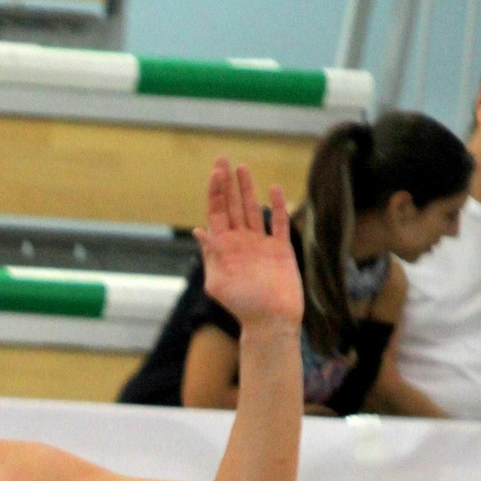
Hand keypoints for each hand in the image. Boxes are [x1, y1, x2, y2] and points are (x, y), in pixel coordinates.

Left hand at [196, 159, 302, 332]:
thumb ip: (211, 255)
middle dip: (228, 183)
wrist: (270, 321)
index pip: (217, 214)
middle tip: (224, 159)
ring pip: (253, 210)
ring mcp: (260, 244)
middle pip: (233, 206)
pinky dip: (276, 207)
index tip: (216, 171)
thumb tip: (200, 230)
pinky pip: (278, 223)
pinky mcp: (280, 249)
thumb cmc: (242, 307)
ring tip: (242, 167)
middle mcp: (241, 243)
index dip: (215, 192)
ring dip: (247, 189)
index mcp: (224, 249)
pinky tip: (273, 189)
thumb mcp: (218, 282)